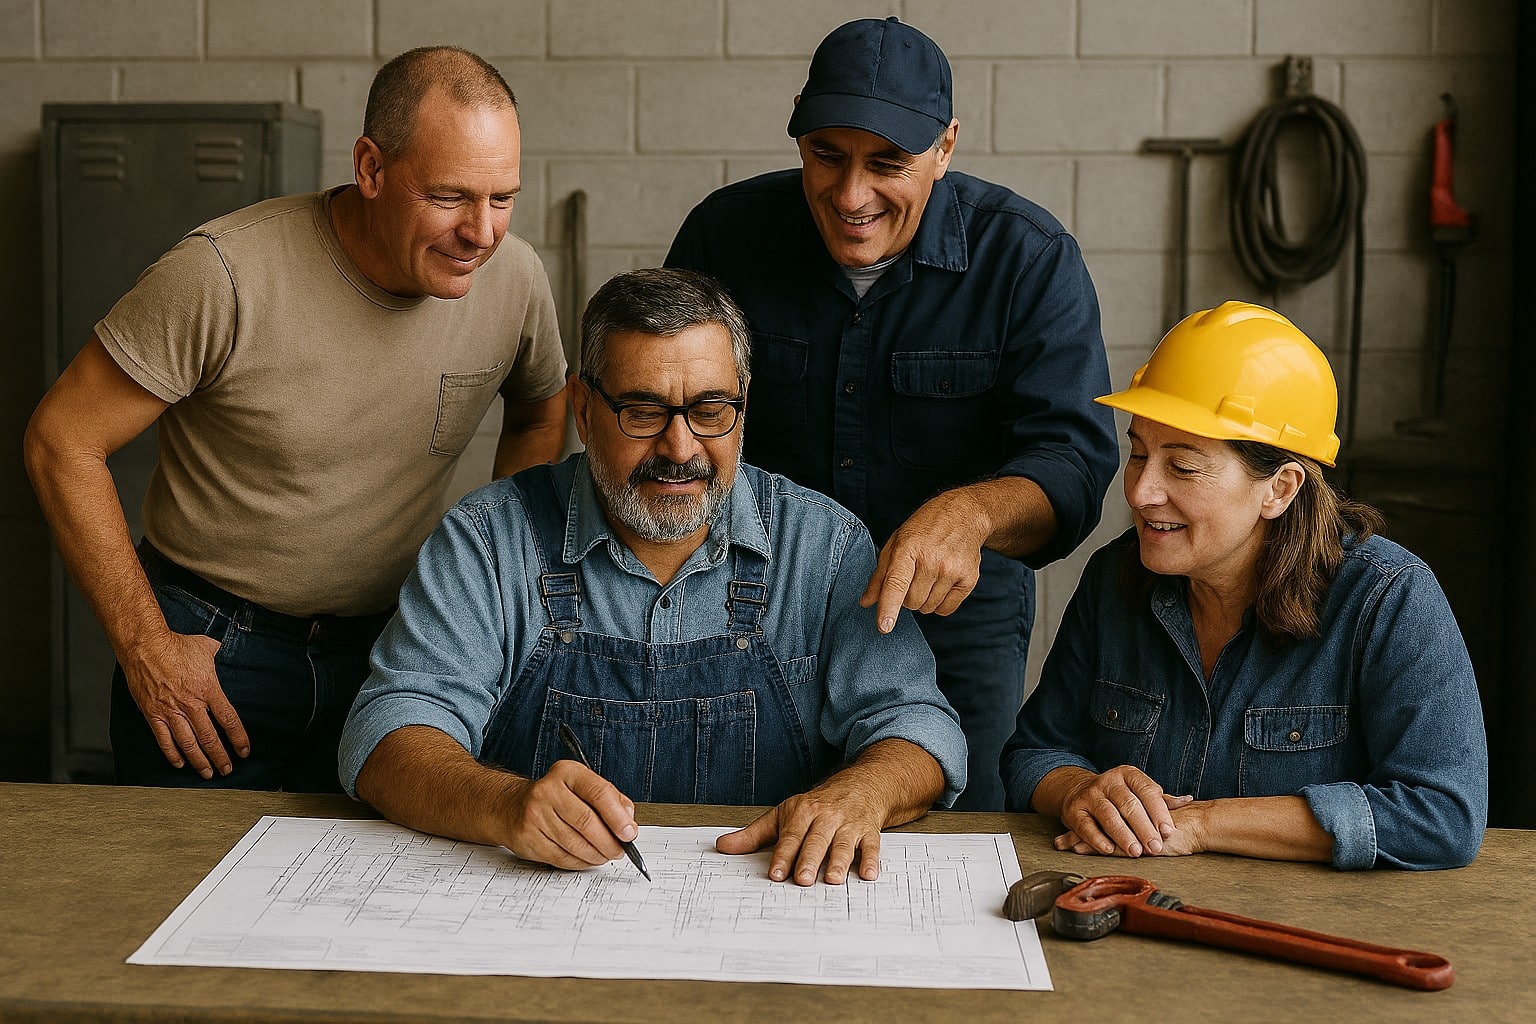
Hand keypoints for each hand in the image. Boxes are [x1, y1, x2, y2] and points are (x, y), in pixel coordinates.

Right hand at [120, 629, 248, 778]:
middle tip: (227, 769)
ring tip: (208, 773)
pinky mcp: (153, 713)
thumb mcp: (205, 647)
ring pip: (188, 743)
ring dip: (199, 761)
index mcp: (208, 689)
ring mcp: (171, 711)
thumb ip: (217, 653)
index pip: (229, 719)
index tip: (244, 751)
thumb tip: (222, 649)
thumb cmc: (175, 645)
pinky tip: (180, 763)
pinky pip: (163, 739)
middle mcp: (191, 704)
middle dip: (220, 757)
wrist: (144, 646)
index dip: (238, 738)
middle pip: (210, 737)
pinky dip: (172, 754)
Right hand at [502, 759, 640, 870]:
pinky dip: (580, 862)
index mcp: (567, 772)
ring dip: (596, 855)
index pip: (599, 792)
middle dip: (609, 842)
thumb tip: (629, 822)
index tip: (629, 833)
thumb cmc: (556, 797)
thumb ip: (611, 799)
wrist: (512, 806)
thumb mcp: (583, 786)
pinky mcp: (527, 837)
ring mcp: (535, 814)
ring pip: (575, 844)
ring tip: (605, 855)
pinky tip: (587, 858)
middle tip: (620, 850)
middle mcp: (548, 790)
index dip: (618, 816)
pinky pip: (561, 857)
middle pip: (587, 822)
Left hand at [716, 778, 885, 885]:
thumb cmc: (816, 806)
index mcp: (802, 812)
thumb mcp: (782, 815)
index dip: (783, 855)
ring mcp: (848, 824)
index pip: (790, 837)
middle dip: (809, 860)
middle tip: (802, 880)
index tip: (775, 874)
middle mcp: (826, 817)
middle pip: (816, 841)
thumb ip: (753, 835)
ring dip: (839, 862)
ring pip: (843, 844)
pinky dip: (870, 860)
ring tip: (832, 879)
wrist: (858, 785)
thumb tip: (723, 846)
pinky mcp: (868, 831)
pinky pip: (871, 845)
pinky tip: (867, 874)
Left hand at [860, 492, 987, 632]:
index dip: (889, 606)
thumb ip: (880, 575)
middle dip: (907, 596)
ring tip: (930, 575)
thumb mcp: (896, 543)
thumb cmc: (924, 529)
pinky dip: (940, 603)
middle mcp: (932, 559)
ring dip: (924, 600)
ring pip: (927, 608)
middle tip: (914, 575)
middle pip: (911, 602)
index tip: (884, 626)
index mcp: (908, 548)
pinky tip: (942, 582)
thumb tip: (866, 602)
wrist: (964, 514)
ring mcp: (952, 569)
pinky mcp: (969, 578)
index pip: (896, 583)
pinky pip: (946, 610)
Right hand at [1054, 765, 1191, 856]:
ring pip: (1108, 815)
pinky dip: (1097, 839)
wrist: (1077, 791)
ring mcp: (1089, 795)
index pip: (1146, 790)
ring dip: (1123, 835)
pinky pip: (1086, 825)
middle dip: (1143, 828)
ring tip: (1135, 852)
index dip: (1159, 812)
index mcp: (1128, 774)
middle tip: (1155, 847)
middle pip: (1128, 804)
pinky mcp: (1073, 810)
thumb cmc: (1118, 796)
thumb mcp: (1138, 792)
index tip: (1168, 831)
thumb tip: (1188, 800)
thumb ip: (1161, 800)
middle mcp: (1108, 781)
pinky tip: (1108, 849)